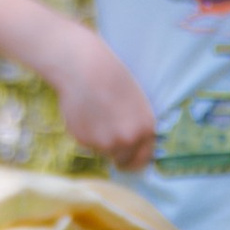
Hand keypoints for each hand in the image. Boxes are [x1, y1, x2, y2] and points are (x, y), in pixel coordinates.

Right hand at [49, 28, 156, 169]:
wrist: (84, 67)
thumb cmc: (112, 77)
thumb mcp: (137, 104)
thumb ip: (138, 128)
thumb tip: (133, 147)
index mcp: (145, 131)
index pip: (143, 159)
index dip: (135, 159)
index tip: (129, 157)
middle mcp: (127, 141)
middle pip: (123, 161)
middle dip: (118, 153)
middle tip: (108, 136)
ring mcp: (105, 143)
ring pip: (103, 151)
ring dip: (100, 141)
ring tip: (95, 115)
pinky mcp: (84, 141)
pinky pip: (87, 143)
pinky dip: (85, 133)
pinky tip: (84, 113)